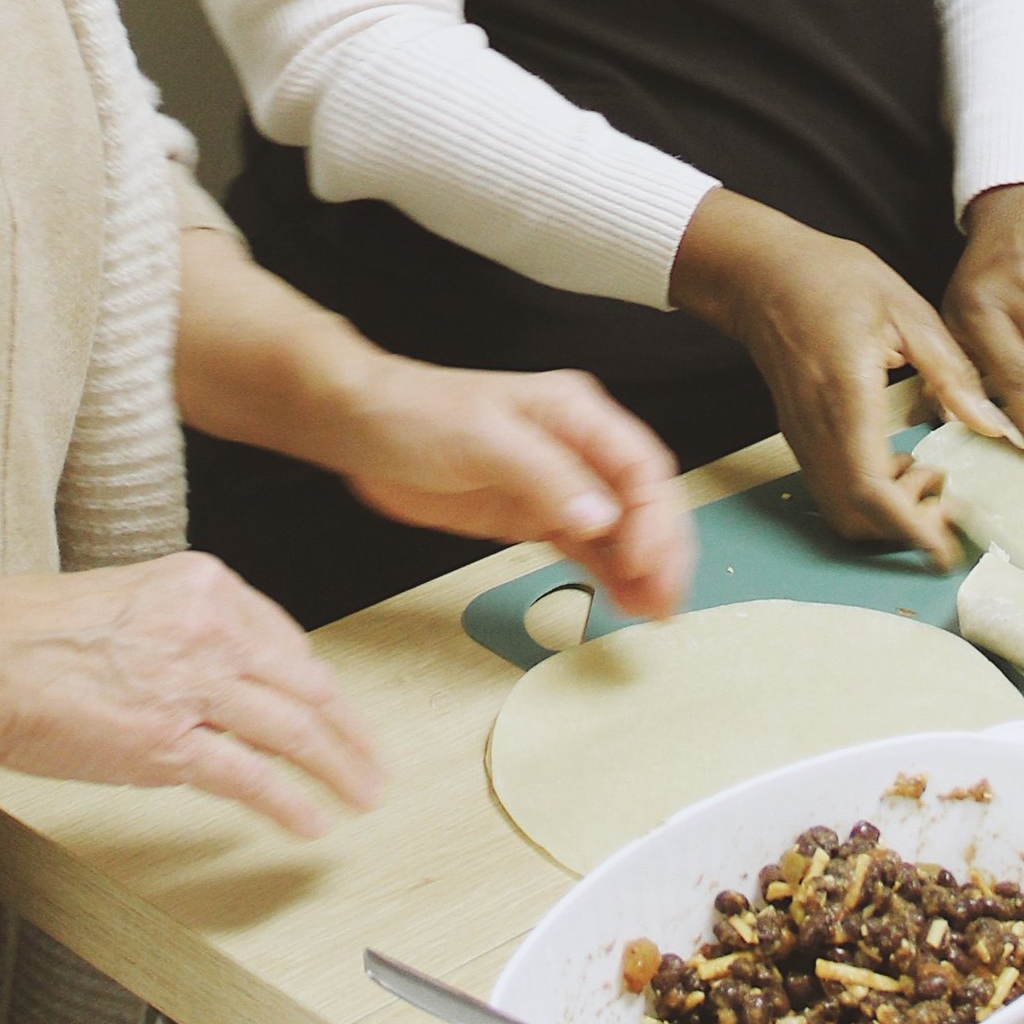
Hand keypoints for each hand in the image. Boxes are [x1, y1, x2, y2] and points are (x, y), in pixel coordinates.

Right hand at [0, 546, 386, 840]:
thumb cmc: (30, 631)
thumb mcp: (128, 600)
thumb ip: (183, 628)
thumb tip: (218, 674)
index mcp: (203, 584)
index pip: (286, 639)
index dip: (318, 686)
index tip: (335, 712)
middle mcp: (210, 627)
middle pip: (307, 683)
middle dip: (350, 730)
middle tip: (373, 762)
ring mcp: (193, 684)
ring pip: (294, 728)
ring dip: (338, 768)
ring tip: (361, 796)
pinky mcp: (168, 742)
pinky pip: (251, 776)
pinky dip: (289, 803)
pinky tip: (311, 823)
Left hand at [337, 359, 692, 620]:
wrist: (359, 425)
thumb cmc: (415, 412)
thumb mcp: (483, 438)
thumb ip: (546, 476)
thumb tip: (601, 517)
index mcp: (575, 413)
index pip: (640, 466)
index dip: (654, 517)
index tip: (645, 561)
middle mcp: (575, 448)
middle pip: (643, 500)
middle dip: (662, 550)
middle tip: (665, 600)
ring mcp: (555, 485)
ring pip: (621, 529)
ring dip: (642, 569)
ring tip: (654, 612)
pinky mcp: (530, 516)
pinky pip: (585, 548)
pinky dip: (608, 574)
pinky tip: (622, 599)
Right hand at [670, 189, 1009, 564]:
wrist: (762, 273)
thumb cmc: (833, 280)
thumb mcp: (907, 311)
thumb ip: (951, 373)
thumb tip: (991, 425)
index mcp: (846, 399)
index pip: (872, 491)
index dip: (913, 529)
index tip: (950, 549)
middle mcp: (816, 431)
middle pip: (856, 517)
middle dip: (906, 528)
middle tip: (947, 499)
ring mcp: (802, 438)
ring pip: (842, 510)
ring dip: (888, 514)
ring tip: (926, 474)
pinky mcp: (799, 436)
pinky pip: (832, 489)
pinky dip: (870, 498)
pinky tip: (899, 461)